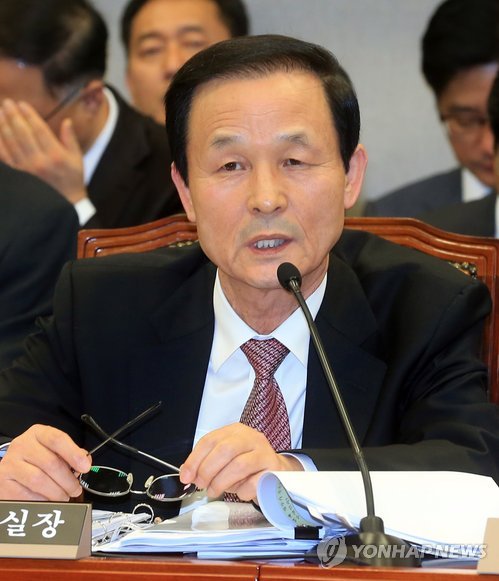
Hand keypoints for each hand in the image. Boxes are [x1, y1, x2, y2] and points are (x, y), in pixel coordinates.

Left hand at [0, 99, 86, 203]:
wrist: (65, 203)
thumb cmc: (72, 179)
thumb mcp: (77, 159)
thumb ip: (71, 139)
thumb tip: (66, 121)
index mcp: (55, 155)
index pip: (39, 129)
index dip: (29, 115)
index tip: (22, 104)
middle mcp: (39, 160)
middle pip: (23, 133)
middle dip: (14, 116)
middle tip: (8, 103)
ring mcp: (26, 168)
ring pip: (11, 142)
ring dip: (4, 125)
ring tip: (0, 112)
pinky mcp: (18, 174)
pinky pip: (5, 156)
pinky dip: (0, 143)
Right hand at [0, 425, 90, 500]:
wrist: (10, 468)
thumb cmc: (37, 459)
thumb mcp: (53, 450)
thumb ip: (70, 454)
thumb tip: (85, 463)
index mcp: (38, 433)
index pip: (57, 439)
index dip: (74, 454)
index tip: (85, 467)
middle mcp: (22, 445)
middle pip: (51, 463)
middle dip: (68, 480)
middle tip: (75, 489)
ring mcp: (10, 463)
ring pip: (39, 480)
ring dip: (56, 493)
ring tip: (64, 497)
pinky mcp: (3, 482)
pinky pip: (26, 495)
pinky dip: (41, 500)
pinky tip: (47, 500)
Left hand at [179, 423, 302, 500]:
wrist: (276, 473)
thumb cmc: (247, 466)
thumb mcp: (225, 460)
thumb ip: (206, 462)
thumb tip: (187, 473)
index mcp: (235, 431)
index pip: (211, 440)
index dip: (195, 459)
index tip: (186, 476)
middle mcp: (251, 437)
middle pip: (225, 450)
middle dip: (208, 470)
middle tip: (201, 484)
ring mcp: (264, 452)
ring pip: (239, 465)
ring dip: (221, 482)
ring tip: (214, 491)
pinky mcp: (273, 470)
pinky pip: (253, 483)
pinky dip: (241, 491)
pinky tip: (239, 492)